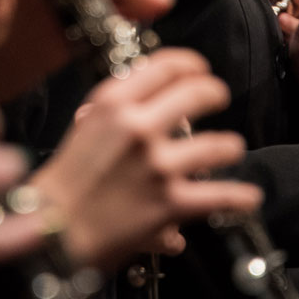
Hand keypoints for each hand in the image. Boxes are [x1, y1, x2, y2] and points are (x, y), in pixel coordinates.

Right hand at [29, 49, 260, 269]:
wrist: (50, 235)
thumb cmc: (59, 188)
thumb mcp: (81, 131)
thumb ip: (113, 112)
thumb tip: (143, 103)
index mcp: (111, 105)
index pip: (163, 67)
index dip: (189, 64)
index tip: (198, 68)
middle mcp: (138, 128)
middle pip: (197, 93)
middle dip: (215, 92)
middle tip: (219, 96)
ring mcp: (158, 166)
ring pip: (218, 145)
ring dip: (230, 147)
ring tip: (232, 148)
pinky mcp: (171, 203)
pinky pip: (221, 196)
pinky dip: (239, 197)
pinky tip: (249, 196)